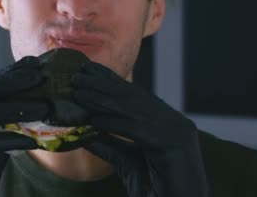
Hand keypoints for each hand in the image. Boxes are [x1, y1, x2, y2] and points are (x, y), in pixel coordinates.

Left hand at [72, 61, 208, 196]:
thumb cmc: (158, 190)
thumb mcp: (127, 162)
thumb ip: (109, 144)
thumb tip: (84, 130)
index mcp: (168, 122)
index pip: (134, 96)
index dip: (109, 81)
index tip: (86, 71)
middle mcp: (175, 122)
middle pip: (133, 99)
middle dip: (102, 85)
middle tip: (77, 75)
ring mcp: (178, 132)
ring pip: (133, 110)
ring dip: (102, 99)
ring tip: (79, 91)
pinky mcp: (175, 145)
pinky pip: (138, 130)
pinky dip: (115, 123)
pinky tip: (94, 119)